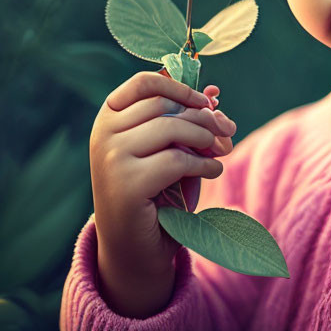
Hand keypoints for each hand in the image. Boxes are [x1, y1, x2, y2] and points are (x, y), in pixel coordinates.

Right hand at [89, 71, 236, 276]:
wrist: (134, 248)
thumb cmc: (154, 191)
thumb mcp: (168, 148)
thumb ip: (185, 119)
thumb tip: (215, 92)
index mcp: (108, 118)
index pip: (143, 83)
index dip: (180, 87)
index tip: (206, 101)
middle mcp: (103, 134)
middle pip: (166, 105)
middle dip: (205, 116)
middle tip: (228, 131)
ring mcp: (110, 159)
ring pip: (172, 128)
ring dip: (206, 139)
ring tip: (219, 152)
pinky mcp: (126, 185)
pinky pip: (177, 160)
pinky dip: (205, 164)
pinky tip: (214, 171)